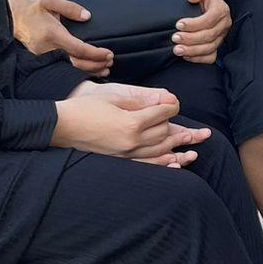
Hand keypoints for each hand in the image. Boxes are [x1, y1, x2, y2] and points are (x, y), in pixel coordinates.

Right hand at [13, 0, 114, 75]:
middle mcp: (48, 49)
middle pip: (76, 63)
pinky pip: (62, 68)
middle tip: (110, 62)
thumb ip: (69, 7)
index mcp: (52, 34)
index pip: (78, 49)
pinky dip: (77, 72)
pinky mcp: (42, 61)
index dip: (95, 53)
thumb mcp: (50, 0)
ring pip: (69, 69)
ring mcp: (44, 57)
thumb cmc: (35, 9)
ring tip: (105, 70)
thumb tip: (87, 16)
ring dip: (89, 71)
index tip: (109, 53)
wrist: (15, 18)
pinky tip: (89, 72)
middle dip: (95, 64)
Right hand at [52, 83, 210, 166]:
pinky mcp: (119, 160)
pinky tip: (174, 166)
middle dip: (180, 130)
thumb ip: (141, 99)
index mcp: (131, 122)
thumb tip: (167, 99)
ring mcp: (125, 154)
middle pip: (164, 134)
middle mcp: (131, 141)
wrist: (61, 126)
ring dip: (178, 151)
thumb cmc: (85, 107)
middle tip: (201, 133)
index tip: (174, 104)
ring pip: (159, 151)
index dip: (170, 108)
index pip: (161, 115)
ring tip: (195, 152)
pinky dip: (162, 166)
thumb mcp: (114, 97)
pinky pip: (146, 165)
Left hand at [173, 0, 231, 63]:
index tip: (179, 24)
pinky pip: (210, 56)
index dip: (194, 24)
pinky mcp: (216, 45)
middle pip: (209, 35)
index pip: (210, 19)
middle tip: (174, 38)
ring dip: (192, 51)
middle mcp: (224, 24)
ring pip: (210, 48)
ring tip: (177, 49)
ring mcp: (221, 36)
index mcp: (222, 10)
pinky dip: (198, 59)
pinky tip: (185, 56)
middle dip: (190, 39)